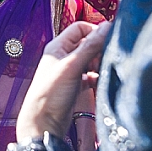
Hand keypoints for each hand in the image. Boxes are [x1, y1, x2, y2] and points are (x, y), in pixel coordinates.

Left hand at [16, 21, 110, 141]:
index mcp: (57, 47)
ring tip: (102, 72)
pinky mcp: (74, 86)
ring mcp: (68, 72)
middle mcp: (62, 57)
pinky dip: (96, 77)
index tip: (108, 40)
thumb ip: (90, 46)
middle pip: (86, 44)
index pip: (80, 28)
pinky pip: (89, 76)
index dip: (95, 31)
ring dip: (98, 64)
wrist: (43, 124)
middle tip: (105, 59)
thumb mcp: (72, 66)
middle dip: (98, 49)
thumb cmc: (50, 94)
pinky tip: (99, 83)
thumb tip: (107, 26)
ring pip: (89, 60)